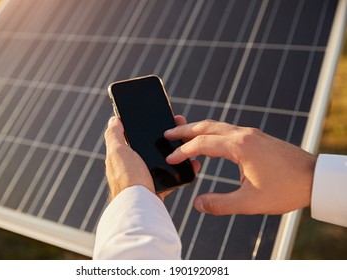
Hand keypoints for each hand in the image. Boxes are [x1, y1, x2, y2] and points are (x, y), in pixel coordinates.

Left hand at [104, 116, 199, 200]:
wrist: (140, 207)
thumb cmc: (127, 178)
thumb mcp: (118, 152)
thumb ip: (114, 136)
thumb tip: (113, 120)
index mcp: (123, 155)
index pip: (136, 134)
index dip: (147, 124)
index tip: (161, 115)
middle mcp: (134, 165)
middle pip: (152, 145)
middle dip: (167, 135)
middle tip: (180, 125)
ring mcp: (146, 176)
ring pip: (165, 159)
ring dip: (177, 150)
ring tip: (188, 141)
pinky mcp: (158, 187)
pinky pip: (173, 175)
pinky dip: (182, 169)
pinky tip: (191, 163)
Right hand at [164, 119, 316, 214]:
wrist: (314, 178)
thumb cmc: (285, 189)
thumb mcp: (250, 202)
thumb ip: (220, 204)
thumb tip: (198, 204)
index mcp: (239, 146)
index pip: (202, 144)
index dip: (183, 151)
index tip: (170, 157)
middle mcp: (243, 134)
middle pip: (206, 126)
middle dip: (184, 129)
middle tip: (168, 133)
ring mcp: (251, 133)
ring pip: (218, 125)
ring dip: (198, 129)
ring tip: (183, 135)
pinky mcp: (257, 137)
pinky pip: (228, 130)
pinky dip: (212, 133)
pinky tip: (210, 144)